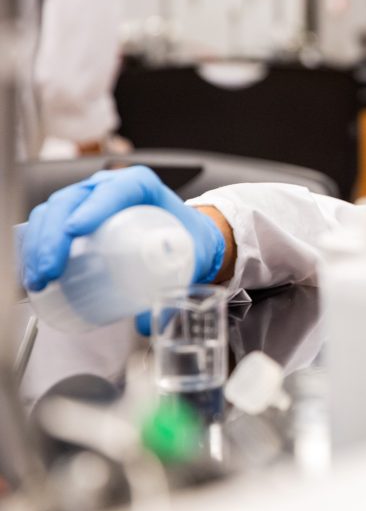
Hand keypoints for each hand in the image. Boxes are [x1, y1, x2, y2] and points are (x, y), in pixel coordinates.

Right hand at [21, 166, 224, 292]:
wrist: (184, 238)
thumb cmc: (186, 241)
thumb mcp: (187, 260)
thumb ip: (173, 290)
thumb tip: (150, 324)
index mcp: (142, 186)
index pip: (117, 188)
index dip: (94, 205)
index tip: (77, 230)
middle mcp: (110, 187)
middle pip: (74, 200)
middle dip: (55, 234)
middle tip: (51, 270)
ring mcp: (89, 200)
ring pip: (53, 211)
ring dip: (39, 243)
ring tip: (39, 279)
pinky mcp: (74, 216)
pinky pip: (47, 223)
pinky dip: (34, 245)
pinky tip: (32, 271)